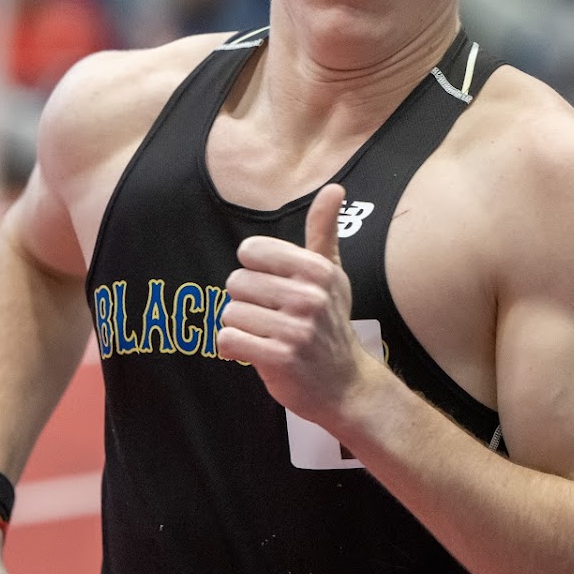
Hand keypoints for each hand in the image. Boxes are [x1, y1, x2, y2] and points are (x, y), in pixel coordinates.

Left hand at [218, 183, 375, 423]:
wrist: (344, 386)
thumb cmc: (330, 324)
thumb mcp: (331, 276)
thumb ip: (324, 232)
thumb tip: (334, 188)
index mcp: (317, 269)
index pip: (251, 252)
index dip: (254, 272)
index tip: (274, 290)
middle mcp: (309, 296)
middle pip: (236, 283)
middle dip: (245, 303)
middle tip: (271, 319)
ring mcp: (296, 329)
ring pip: (229, 313)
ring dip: (240, 328)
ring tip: (265, 337)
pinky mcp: (280, 358)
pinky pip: (228, 340)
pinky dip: (233, 349)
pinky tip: (254, 353)